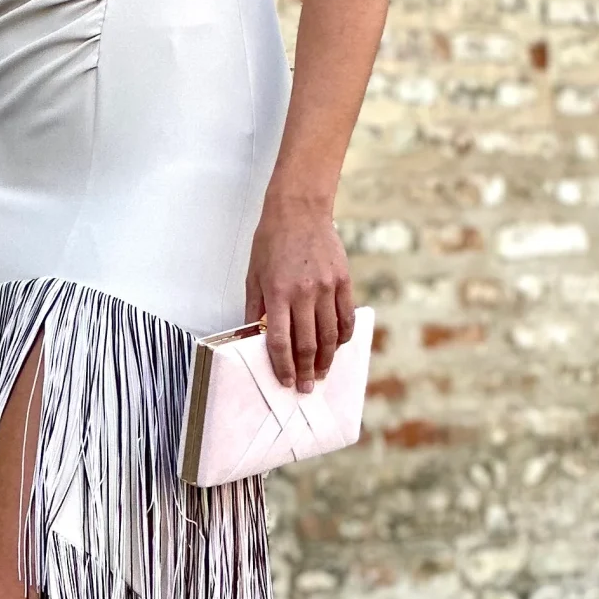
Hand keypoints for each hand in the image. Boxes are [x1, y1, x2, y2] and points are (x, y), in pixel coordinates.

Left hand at [243, 192, 354, 392]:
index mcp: (277, 293)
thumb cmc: (272, 242)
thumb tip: (252, 338)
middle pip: (307, 344)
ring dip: (325, 360)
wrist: (299, 210)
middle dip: (305, 371)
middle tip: (305, 387)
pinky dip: (343, 336)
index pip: (279, 341)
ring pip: (329, 335)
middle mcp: (303, 293)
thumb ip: (254, 308)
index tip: (284, 381)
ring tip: (321, 374)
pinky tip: (337, 347)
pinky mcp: (343, 280)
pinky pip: (346, 317)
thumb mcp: (254, 274)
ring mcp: (326, 287)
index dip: (282, 366)